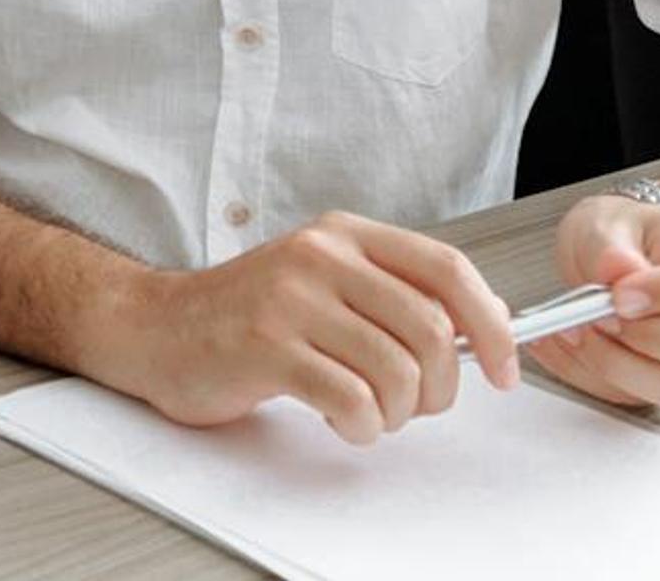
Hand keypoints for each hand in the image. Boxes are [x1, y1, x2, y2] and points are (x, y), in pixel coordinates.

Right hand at [80, 213, 518, 443]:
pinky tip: (341, 420)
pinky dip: (361, 426)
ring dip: (396, 413)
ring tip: (368, 412)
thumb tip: (483, 329)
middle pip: (430, 329)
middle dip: (441, 387)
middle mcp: (320, 256)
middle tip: (417, 406)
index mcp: (345, 235)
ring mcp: (290, 298)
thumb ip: (393, 296)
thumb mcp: (325, 284)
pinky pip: (351, 399)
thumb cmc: (248, 315)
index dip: (491, 323)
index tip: (503, 368)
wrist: (156, 327)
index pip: (446, 268)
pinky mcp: (265, 346)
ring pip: (396, 370)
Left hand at [528, 194, 659, 409]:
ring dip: (622, 366)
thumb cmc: (625, 238)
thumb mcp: (606, 222)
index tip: (621, 292)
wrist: (613, 260)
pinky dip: (595, 377)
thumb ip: (609, 247)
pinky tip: (569, 344)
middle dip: (654, 340)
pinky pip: (645, 401)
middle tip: (602, 315)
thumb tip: (618, 271)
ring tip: (580, 328)